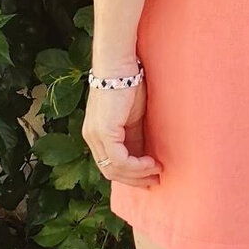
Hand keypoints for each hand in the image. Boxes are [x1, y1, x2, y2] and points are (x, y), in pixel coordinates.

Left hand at [82, 73, 161, 187]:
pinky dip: (137, 166)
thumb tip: (145, 155)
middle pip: (110, 172)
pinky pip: (120, 160)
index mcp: (96, 134)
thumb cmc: (128, 85)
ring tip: (156, 171)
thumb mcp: (132, 117)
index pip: (109, 164)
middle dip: (134, 180)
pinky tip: (151, 162)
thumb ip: (134, 136)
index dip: (129, 175)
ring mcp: (96, 136)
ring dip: (137, 175)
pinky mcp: (104, 132)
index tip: (149, 176)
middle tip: (154, 181)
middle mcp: (91, 137)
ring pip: (114, 169)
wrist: (120, 67)